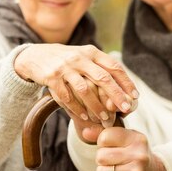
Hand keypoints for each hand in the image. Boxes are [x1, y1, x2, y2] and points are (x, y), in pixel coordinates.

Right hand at [14, 43, 137, 121]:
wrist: (36, 55)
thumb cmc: (67, 60)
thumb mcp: (84, 57)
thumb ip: (101, 67)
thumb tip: (124, 87)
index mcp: (91, 52)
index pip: (113, 66)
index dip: (126, 81)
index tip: (135, 96)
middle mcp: (79, 58)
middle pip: (102, 78)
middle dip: (116, 95)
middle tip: (126, 109)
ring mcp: (65, 67)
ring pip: (84, 89)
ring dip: (96, 106)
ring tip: (104, 118)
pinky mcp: (51, 77)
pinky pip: (66, 96)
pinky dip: (76, 108)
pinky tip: (84, 117)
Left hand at [95, 127, 169, 170]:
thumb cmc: (134, 155)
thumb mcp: (124, 140)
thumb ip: (103, 134)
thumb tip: (85, 132)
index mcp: (137, 138)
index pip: (104, 137)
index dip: (102, 143)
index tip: (111, 146)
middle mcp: (139, 154)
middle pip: (101, 155)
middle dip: (102, 160)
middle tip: (114, 161)